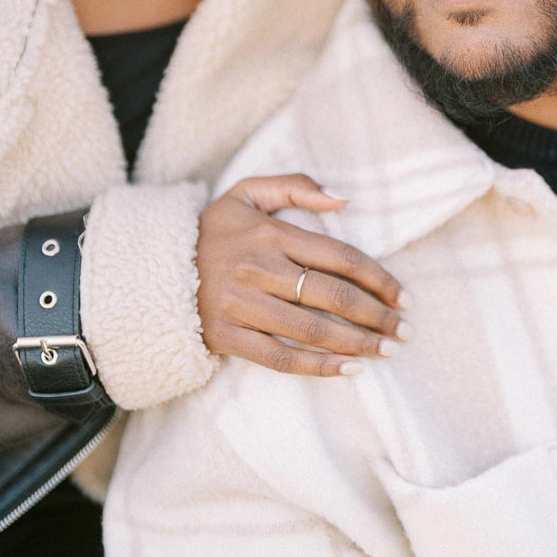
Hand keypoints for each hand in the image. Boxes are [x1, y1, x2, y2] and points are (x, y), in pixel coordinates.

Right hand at [196, 173, 410, 375]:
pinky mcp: (227, 336)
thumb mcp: (247, 191)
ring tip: (386, 352)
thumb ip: (295, 186)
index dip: (378, 278)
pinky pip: (279, 357)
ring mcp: (242, 305)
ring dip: (356, 344)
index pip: (339, 257)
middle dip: (376, 316)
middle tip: (404, 331)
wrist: (152, 267)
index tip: (403, 296)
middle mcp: (259, 269)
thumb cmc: (212, 229)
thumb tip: (343, 198)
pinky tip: (347, 370)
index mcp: (271, 234)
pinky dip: (317, 367)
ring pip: (312, 330)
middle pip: (332, 296)